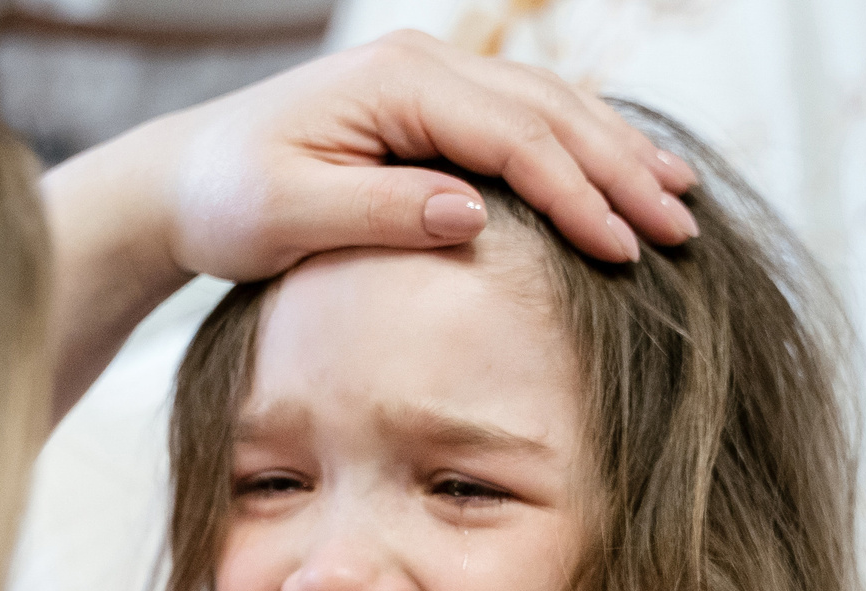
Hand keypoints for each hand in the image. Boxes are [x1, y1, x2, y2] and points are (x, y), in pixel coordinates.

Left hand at [151, 28, 697, 277]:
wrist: (185, 178)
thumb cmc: (227, 200)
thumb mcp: (289, 214)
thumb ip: (380, 212)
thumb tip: (471, 215)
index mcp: (397, 84)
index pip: (514, 138)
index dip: (577, 194)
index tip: (625, 248)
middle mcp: (424, 66)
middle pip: (550, 113)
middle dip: (621, 172)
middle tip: (681, 229)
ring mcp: (432, 80)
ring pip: (550, 109)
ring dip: (617, 154)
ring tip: (679, 197)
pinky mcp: (432, 106)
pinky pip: (525, 120)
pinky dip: (581, 149)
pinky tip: (622, 176)